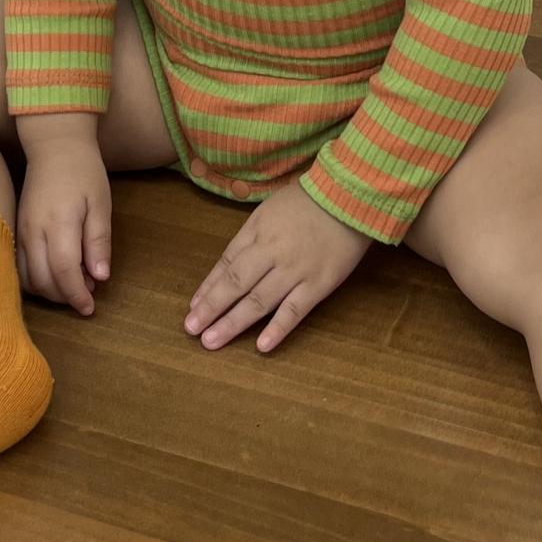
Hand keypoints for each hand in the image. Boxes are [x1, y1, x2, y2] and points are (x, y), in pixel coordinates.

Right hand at [16, 118, 110, 315]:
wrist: (54, 146)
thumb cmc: (83, 172)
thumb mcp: (101, 203)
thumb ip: (98, 241)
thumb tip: (100, 277)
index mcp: (59, 222)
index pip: (64, 272)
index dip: (77, 295)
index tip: (90, 308)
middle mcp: (33, 230)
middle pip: (43, 280)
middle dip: (64, 296)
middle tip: (86, 293)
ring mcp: (20, 231)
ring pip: (27, 278)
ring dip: (49, 291)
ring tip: (73, 283)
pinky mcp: (15, 230)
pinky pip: (19, 267)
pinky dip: (35, 280)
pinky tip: (54, 274)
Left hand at [183, 178, 370, 353]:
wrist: (350, 195)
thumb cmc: (308, 200)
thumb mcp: (269, 209)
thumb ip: (249, 238)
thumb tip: (226, 267)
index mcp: (258, 231)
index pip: (227, 264)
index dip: (208, 288)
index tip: (193, 308)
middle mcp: (272, 252)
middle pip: (236, 284)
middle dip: (211, 308)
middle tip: (191, 330)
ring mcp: (296, 270)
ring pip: (259, 301)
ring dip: (233, 323)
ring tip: (211, 341)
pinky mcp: (319, 284)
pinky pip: (295, 310)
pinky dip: (278, 329)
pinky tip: (261, 346)